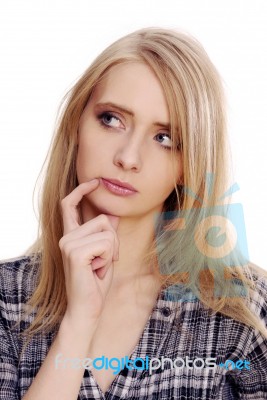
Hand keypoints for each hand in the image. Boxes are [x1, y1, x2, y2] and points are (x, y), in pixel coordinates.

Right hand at [59, 179, 119, 327]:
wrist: (88, 308)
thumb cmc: (96, 283)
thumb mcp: (105, 254)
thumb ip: (106, 234)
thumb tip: (113, 215)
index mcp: (70, 236)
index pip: (69, 205)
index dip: (81, 190)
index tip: (94, 181)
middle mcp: (66, 236)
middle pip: (102, 219)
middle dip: (113, 240)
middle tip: (105, 260)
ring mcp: (68, 243)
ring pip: (107, 231)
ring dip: (112, 251)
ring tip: (100, 266)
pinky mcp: (75, 252)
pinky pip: (107, 243)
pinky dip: (109, 257)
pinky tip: (97, 270)